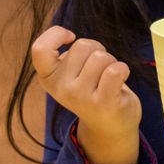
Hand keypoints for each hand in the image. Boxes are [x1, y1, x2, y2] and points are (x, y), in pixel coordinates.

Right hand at [31, 26, 142, 163]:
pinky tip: (121, 79)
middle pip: (83, 45)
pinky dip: (123, 69)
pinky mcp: (103, 102)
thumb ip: (66, 57)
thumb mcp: (69, 75)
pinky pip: (115, 70)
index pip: (40, 49)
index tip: (71, 37)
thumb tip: (68, 35)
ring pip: (101, 56)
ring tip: (109, 78)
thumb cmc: (91, 92)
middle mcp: (61, 88)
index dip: (56, 34)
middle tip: (99, 69)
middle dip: (97, 50)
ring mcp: (81, 96)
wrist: (109, 128)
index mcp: (48, 78)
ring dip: (111, 61)